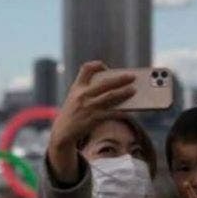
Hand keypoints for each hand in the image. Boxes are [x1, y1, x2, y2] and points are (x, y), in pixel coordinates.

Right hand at [47, 61, 135, 183]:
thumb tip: (115, 89)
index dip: (97, 66)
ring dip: (123, 93)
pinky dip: (120, 112)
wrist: (62, 131)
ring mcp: (88, 107)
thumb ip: (88, 90)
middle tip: (132, 76)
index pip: (86, 69)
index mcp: (77, 87)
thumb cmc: (73, 113)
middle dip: (119, 79)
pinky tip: (128, 111)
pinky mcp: (92, 119)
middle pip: (104, 83)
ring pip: (109, 97)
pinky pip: (110, 114)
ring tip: (133, 90)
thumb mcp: (74, 97)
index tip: (106, 68)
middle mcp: (82, 95)